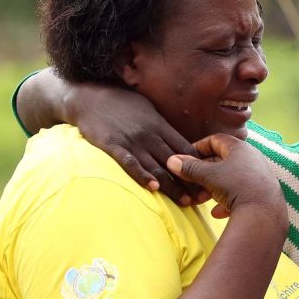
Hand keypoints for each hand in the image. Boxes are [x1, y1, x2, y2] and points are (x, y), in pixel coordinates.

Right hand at [65, 81, 205, 205]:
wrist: (88, 97)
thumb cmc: (121, 103)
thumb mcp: (148, 109)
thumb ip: (164, 128)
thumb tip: (182, 145)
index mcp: (160, 125)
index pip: (185, 148)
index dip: (199, 165)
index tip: (210, 180)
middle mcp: (149, 134)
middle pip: (175, 161)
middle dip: (191, 181)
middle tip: (203, 198)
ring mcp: (131, 140)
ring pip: (156, 166)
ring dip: (172, 185)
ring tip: (185, 201)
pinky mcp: (113, 146)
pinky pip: (130, 163)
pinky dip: (142, 176)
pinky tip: (153, 187)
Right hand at [168, 134, 284, 220]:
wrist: (264, 213)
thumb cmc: (236, 186)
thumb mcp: (209, 176)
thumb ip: (190, 168)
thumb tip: (172, 160)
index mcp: (240, 148)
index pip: (216, 140)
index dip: (199, 147)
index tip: (186, 157)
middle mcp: (252, 159)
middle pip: (223, 161)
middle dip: (204, 172)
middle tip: (191, 181)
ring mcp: (259, 177)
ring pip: (231, 179)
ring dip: (214, 188)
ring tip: (201, 198)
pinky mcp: (263, 195)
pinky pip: (241, 195)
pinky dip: (227, 202)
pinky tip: (218, 212)